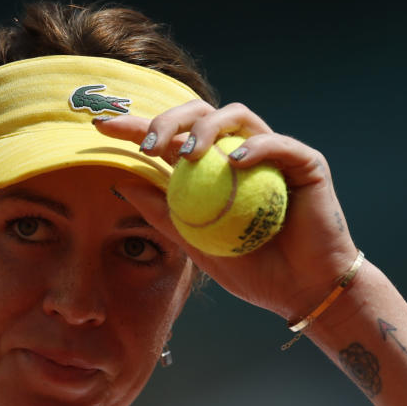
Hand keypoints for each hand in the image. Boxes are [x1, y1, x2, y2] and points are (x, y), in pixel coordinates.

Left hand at [94, 100, 359, 321]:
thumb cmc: (254, 272)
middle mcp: (241, 155)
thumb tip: (122, 185)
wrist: (304, 292)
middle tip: (148, 145)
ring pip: (235, 116)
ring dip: (206, 128)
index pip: (171, 139)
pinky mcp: (305, 163)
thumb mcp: (197, 246)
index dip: (137, 126)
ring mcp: (273, 155)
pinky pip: (277, 144)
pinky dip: (256, 148)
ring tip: (188, 154)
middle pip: (200, 113)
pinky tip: (236, 163)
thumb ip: (165, 216)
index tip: (100, 126)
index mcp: (214, 171)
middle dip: (168, 120)